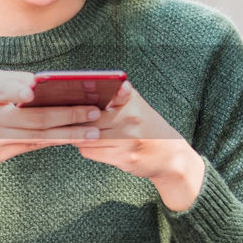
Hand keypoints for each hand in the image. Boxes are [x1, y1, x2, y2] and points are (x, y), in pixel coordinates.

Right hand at [0, 70, 102, 166]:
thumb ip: (7, 81)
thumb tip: (40, 83)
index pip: (1, 90)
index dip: (17, 91)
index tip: (35, 90)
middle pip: (32, 118)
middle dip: (67, 115)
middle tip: (94, 112)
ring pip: (36, 137)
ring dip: (67, 134)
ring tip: (93, 132)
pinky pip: (29, 146)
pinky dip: (51, 142)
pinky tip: (71, 139)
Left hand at [73, 81, 205, 211]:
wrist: (171, 156)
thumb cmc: (149, 128)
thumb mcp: (137, 105)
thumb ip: (117, 94)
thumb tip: (87, 85)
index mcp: (131, 102)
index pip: (97, 97)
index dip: (82, 102)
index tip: (71, 103)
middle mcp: (130, 119)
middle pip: (87, 119)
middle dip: (77, 121)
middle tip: (71, 121)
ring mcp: (127, 140)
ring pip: (86, 137)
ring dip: (80, 136)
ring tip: (83, 133)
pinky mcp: (123, 157)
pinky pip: (91, 152)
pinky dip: (87, 148)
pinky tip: (95, 145)